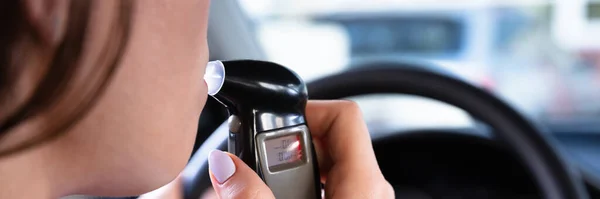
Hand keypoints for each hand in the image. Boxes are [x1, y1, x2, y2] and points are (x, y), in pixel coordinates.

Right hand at [207, 100, 393, 198]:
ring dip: (291, 165)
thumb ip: (252, 196)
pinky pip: (328, 179)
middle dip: (289, 142)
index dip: (306, 109)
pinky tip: (278, 194)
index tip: (272, 123)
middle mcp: (370, 186)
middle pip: (331, 135)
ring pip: (327, 160)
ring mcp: (363, 197)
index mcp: (364, 183)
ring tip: (264, 180)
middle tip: (259, 160)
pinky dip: (300, 182)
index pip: (344, 115)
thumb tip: (226, 166)